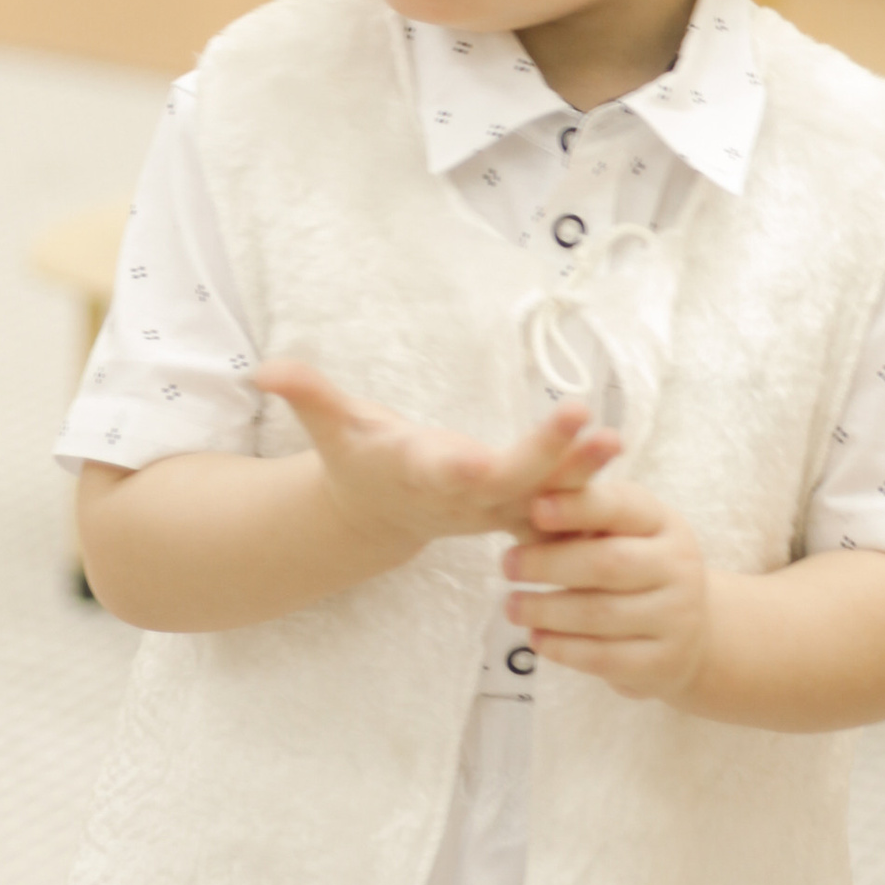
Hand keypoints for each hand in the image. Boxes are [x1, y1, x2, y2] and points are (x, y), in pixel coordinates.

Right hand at [253, 357, 621, 582]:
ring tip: (614, 439)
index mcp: (425, 473)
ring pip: (546, 497)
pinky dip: (589, 495)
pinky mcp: (515, 510)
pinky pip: (557, 506)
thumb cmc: (358, 458)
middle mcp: (466, 496)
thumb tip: (263, 370)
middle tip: (589, 424)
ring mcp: (495, 509)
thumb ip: (307, 394)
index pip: (455, 471)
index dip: (475, 465)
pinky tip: (621, 466)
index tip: (487, 455)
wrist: (377, 514)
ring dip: (583, 474)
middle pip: (514, 483)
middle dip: (551, 458)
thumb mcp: (332, 426)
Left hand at [504, 472, 716, 707]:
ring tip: (512, 606)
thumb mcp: (618, 532)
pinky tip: (536, 638)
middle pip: (608, 563)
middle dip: (550, 563)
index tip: (535, 509)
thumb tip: (527, 497)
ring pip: (601, 614)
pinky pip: (605, 657)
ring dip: (547, 610)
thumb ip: (580, 515)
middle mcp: (678, 566)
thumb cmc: (632, 566)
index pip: (620, 508)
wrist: (686, 631)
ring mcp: (677, 617)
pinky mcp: (663, 662)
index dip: (577, 508)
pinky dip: (563, 648)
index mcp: (662, 523)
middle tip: (507, 564)